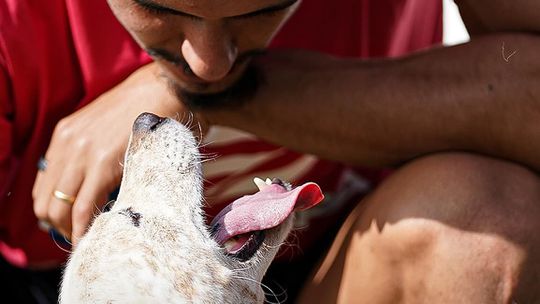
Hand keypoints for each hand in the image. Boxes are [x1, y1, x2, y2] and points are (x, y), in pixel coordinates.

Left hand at [32, 63, 201, 244]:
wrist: (168, 87)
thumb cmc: (147, 110)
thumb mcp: (108, 127)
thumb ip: (95, 151)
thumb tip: (97, 184)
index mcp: (65, 135)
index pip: (44, 185)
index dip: (56, 210)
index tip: (74, 223)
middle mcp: (66, 144)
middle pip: (45, 202)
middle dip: (60, 227)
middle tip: (82, 237)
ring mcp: (82, 153)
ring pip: (58, 209)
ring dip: (71, 231)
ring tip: (90, 240)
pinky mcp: (103, 163)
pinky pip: (83, 207)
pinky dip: (84, 229)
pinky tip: (95, 238)